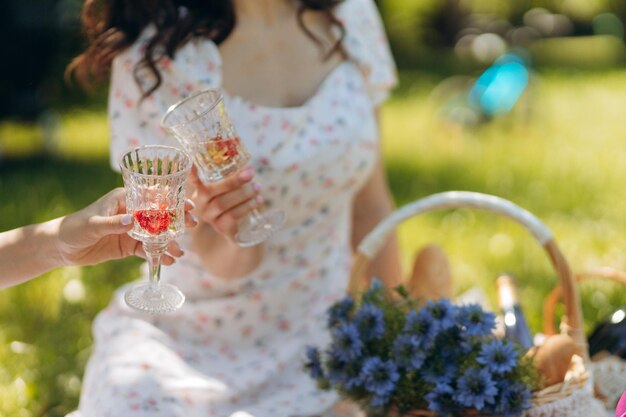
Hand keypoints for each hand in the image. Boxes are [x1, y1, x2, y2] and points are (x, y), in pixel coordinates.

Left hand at [56, 188, 197, 266]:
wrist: (61, 248)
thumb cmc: (74, 228)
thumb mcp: (92, 225)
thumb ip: (112, 224)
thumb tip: (133, 222)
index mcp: (125, 199)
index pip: (153, 197)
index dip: (172, 200)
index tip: (188, 205)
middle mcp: (132, 213)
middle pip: (160, 215)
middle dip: (177, 221)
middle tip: (193, 226)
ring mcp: (132, 230)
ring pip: (157, 234)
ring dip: (170, 242)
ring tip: (180, 253)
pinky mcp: (129, 246)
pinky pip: (148, 250)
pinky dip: (158, 255)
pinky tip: (169, 261)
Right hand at [189, 166, 261, 242]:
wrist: (239, 227)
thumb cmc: (234, 199)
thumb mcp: (232, 186)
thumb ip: (235, 176)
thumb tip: (248, 168)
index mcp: (200, 188)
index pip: (192, 180)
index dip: (191, 174)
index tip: (192, 164)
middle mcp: (199, 203)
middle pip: (211, 191)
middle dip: (233, 181)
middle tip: (250, 174)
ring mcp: (208, 216)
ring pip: (222, 203)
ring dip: (243, 194)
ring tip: (257, 187)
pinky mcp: (220, 227)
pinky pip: (232, 216)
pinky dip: (247, 206)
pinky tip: (258, 200)